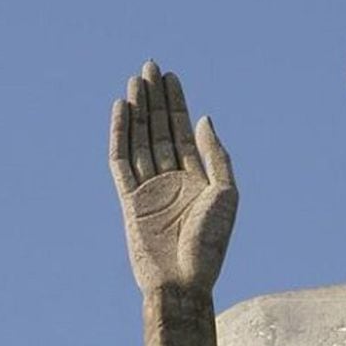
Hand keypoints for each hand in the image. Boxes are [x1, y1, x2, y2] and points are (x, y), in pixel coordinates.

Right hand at [109, 61, 237, 293]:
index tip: (171, 77)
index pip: (183, 133)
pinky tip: (122, 109)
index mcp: (197, 179)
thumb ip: (215, 155)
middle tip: (150, 66)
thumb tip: (205, 119)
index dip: (177, 105)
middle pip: (159, 130)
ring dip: (138, 109)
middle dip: (155, 99)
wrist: (184, 280)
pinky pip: (121, 160)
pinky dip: (120, 134)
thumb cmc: (210, 243)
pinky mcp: (128, 199)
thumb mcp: (226, 193)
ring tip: (136, 79)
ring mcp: (149, 188)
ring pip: (140, 139)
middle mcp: (171, 179)